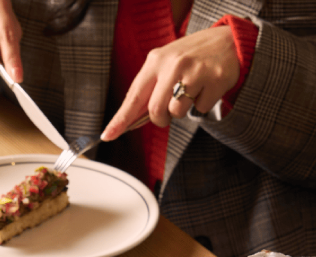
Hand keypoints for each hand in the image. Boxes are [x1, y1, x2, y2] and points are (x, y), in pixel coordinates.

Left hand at [101, 25, 239, 140]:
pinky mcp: (215, 80)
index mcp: (155, 60)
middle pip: (155, 110)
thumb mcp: (166, 64)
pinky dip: (202, 105)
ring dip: (181, 112)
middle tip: (167, 113)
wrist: (229, 40)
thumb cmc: (191, 57)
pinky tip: (206, 88)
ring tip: (190, 92)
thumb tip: (130, 120)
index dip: (120, 119)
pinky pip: (200, 109)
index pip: (133, 96)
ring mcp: (195, 72)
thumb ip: (149, 89)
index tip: (108, 134)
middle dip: (160, 119)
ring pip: (177, 112)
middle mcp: (173, 64)